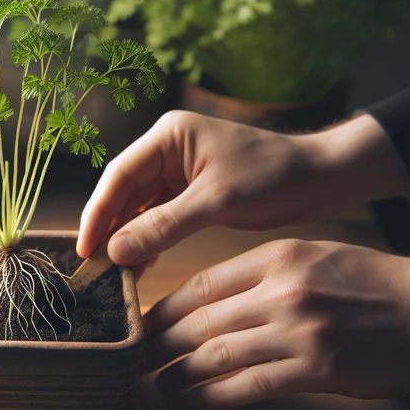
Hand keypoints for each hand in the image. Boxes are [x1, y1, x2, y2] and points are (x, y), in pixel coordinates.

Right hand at [78, 111, 409, 267]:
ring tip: (113, 274)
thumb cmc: (276, 177)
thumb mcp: (217, 201)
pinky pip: (159, 218)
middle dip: (109, 229)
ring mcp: (179, 170)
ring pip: (138, 208)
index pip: (118, 176)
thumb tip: (116, 251)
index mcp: (169, 135)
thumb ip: (164, 225)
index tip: (86, 249)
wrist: (323, 178)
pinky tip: (140, 267)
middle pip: (123, 192)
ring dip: (127, 239)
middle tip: (94, 269)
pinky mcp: (192, 192)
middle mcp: (168, 149)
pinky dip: (149, 241)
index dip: (97, 213)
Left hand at [144, 239, 409, 406]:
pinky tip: (195, 402)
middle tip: (135, 357)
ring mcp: (296, 331)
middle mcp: (280, 292)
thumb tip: (216, 300)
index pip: (202, 285)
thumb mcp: (314, 256)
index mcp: (276, 259)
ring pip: (216, 354)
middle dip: (160, 342)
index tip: (144, 323)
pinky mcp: (314, 368)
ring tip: (157, 384)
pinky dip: (215, 395)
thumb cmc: (375, 282)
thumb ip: (266, 274)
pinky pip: (250, 384)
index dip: (165, 307)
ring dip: (180, 373)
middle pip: (199, 320)